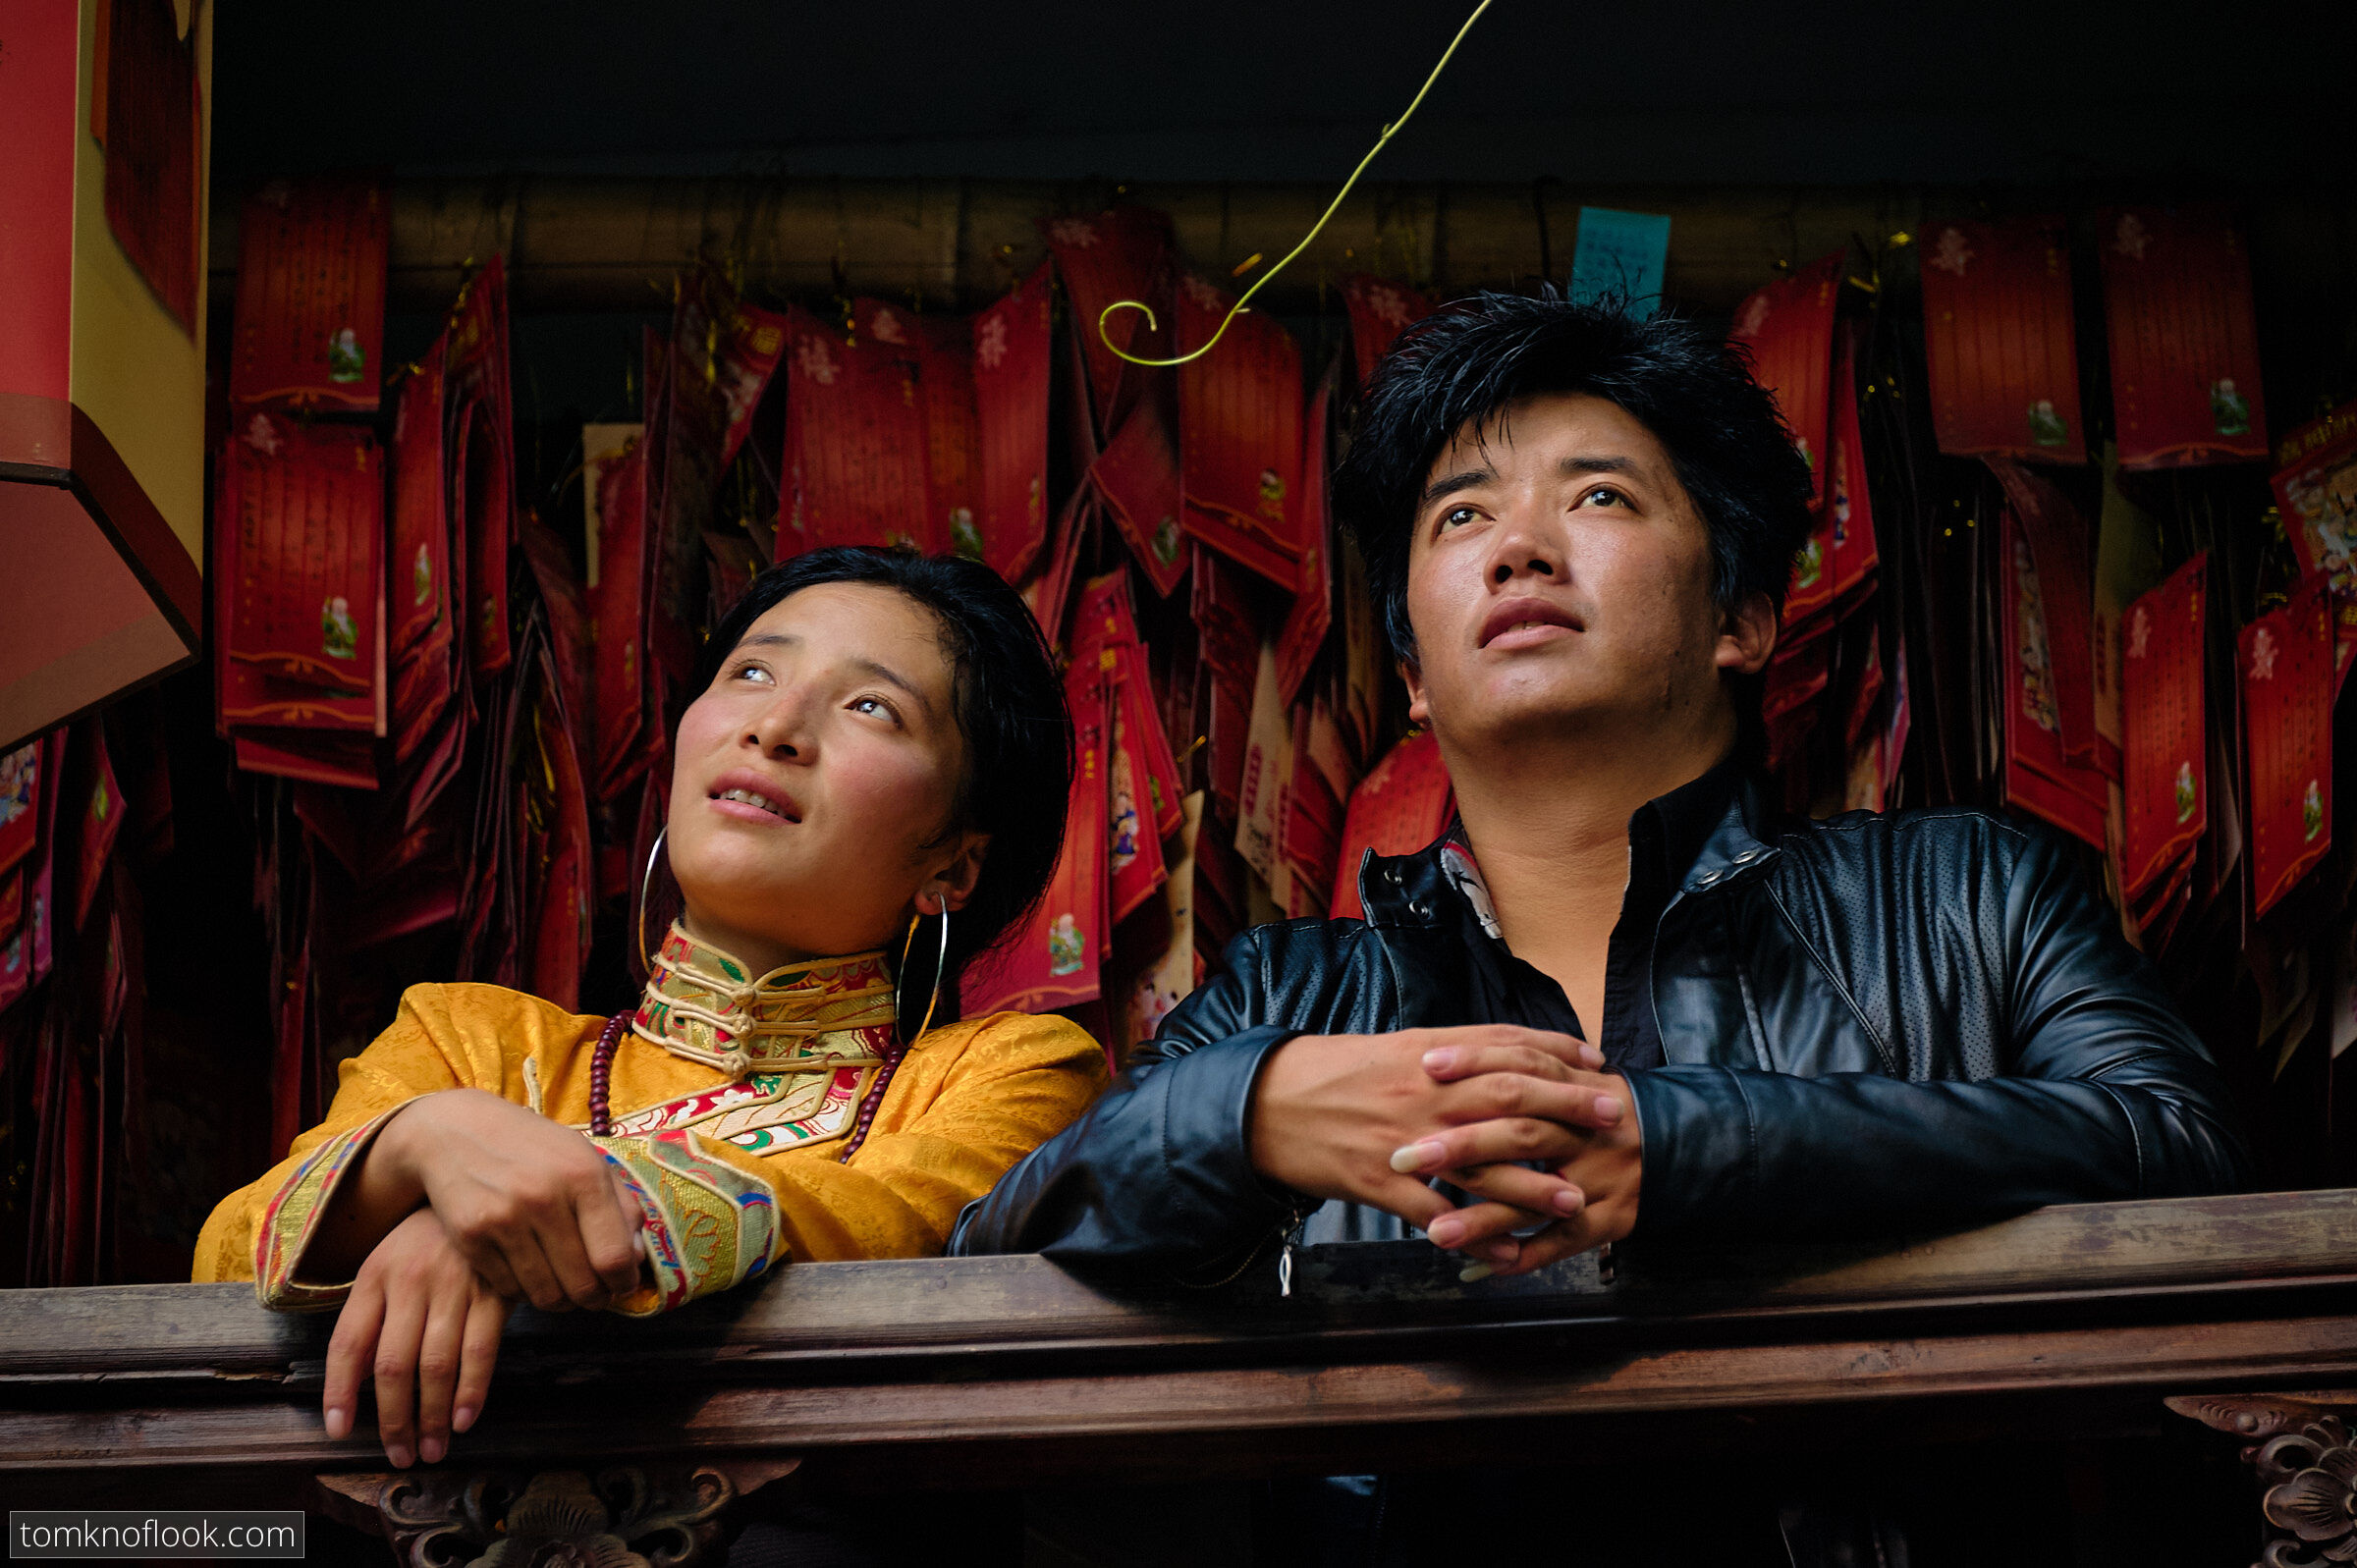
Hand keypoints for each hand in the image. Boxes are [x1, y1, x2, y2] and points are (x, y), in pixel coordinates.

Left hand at [322, 1208, 511, 1467]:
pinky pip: (481, 1349)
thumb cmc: (426, 1242)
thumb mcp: (387, 1265)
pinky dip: (472, 1390)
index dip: (339, 1392)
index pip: (348, 1343)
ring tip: (431, 1449)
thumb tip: (352, 1386)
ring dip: (431, 1416)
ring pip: (436, 1364)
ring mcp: (455, 1285)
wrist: (482, 1192)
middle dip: (394, 1419)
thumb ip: (370, 1316)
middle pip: (392, 1364)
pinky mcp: (496, 1289)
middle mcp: (410, 1280)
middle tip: (399, 1455)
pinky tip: (463, 1419)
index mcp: (375, 1275)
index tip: (340, 1431)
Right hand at [383, 1089, 647, 1311]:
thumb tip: (636, 1258)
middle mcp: (545, 1198)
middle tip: (595, 1295)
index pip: (614, 1257)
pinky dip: (525, 1291)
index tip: (623, 1285)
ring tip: (566, 1290)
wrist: (454, 1130)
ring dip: (561, 1301)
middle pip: (582, 1284)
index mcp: (583, 1175)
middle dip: (595, 1298)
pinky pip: (510, 1290)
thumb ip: (620, 1203)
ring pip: (546, 1294)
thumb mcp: (584, 1157)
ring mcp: (504, 1220)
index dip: (624, 1282)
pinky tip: (531, 1275)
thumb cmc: (531, 1145)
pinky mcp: (471, 1238)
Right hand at [1247, 1026, 1625, 1263]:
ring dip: (1531, 1183)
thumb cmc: (1330, 1074)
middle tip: (1612, 1119)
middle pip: (1507, 1096)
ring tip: (1573, 1199)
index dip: (1554, 1053)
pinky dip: (1472, 1236)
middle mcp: (1420, 1092)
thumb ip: (1444, 1054)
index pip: (1503, 1046)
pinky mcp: (1378, 1182)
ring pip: (1479, 1162)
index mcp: (1425, 1054)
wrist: (1265, 1103)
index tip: (1595, 1063)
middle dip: (1566, 1108)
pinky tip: (1505, 1253)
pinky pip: (1434, 1214)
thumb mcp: (1390, 1051)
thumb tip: (1496, 1054)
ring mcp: (1402, 1140)